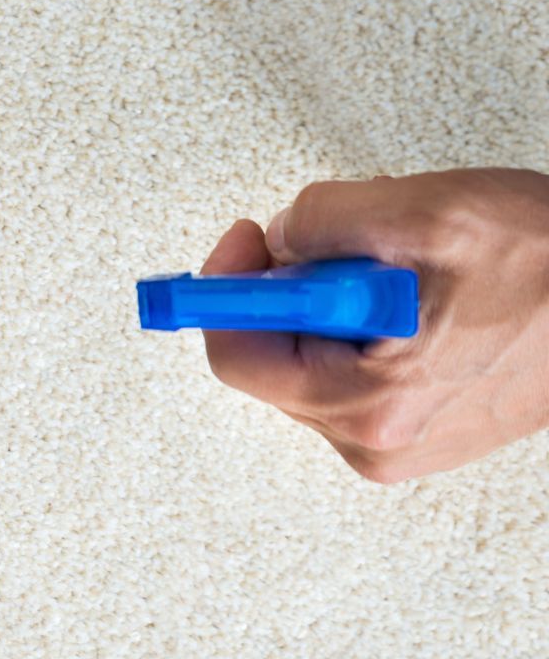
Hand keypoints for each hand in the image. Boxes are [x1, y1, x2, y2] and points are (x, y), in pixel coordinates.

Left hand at [200, 168, 548, 482]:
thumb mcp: (424, 212)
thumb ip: (323, 220)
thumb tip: (278, 240)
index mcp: (368, 403)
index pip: (236, 354)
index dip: (229, 285)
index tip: (250, 237)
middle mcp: (377, 442)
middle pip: (273, 357)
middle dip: (295, 288)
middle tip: (351, 242)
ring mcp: (402, 446)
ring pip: (316, 360)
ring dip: (339, 303)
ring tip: (412, 270)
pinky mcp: (426, 434)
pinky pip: (359, 373)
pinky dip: (371, 326)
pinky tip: (429, 297)